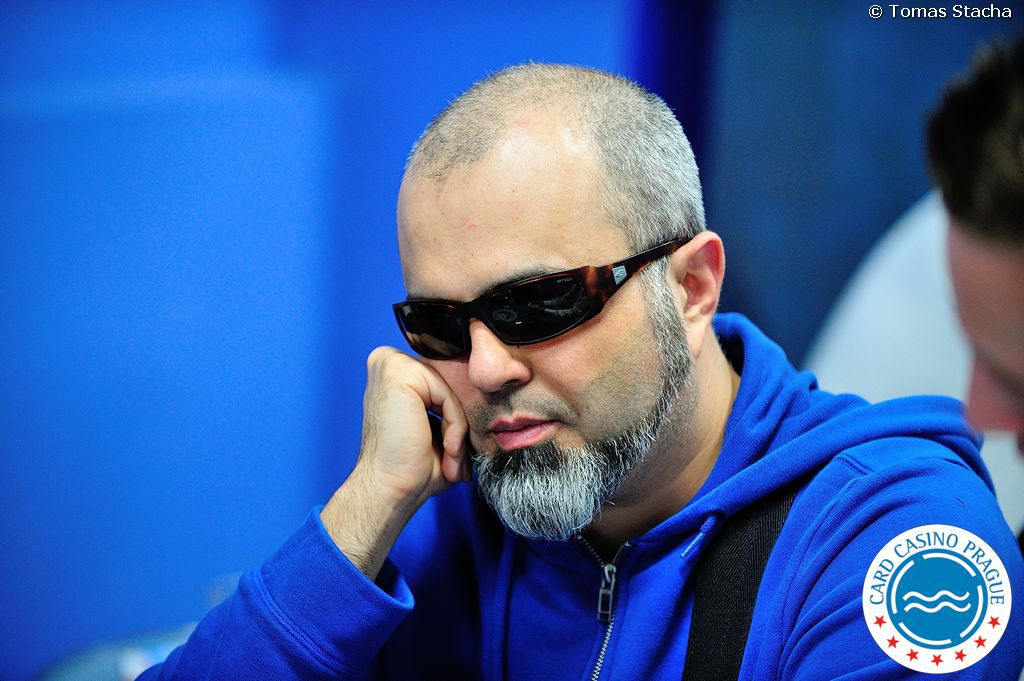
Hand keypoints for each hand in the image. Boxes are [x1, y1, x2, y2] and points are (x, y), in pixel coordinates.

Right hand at [321, 347, 469, 577]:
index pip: (444, 386)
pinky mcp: (399, 372)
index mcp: (393, 373)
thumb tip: (490, 394)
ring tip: (450, 460)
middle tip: (454, 461)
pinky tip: (446, 449)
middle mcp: (388, 362)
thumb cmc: (411, 468)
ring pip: (451, 393)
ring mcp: (391, 364)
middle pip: (449, 387)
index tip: (456, 452)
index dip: (457, 419)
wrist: (390, 490)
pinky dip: (455, 427)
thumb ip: (452, 406)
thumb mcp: (437, 429)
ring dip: (457, 432)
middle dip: (458, 427)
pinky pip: (448, 397)